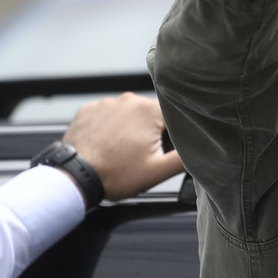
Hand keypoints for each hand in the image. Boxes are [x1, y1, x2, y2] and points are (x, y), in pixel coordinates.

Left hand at [62, 93, 183, 200]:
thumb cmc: (114, 174)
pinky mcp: (88, 110)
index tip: (162, 150)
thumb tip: (202, 149)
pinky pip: (108, 116)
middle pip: (150, 115)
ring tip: (121, 153)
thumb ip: (185, 158)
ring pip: (129, 115)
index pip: (173, 117)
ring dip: (129, 131)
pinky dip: (110, 129)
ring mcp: (105, 103)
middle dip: (149, 133)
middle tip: (140, 155)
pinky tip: (107, 146)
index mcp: (148, 110)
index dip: (172, 136)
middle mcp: (127, 100)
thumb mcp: (158, 171)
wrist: (75, 177)